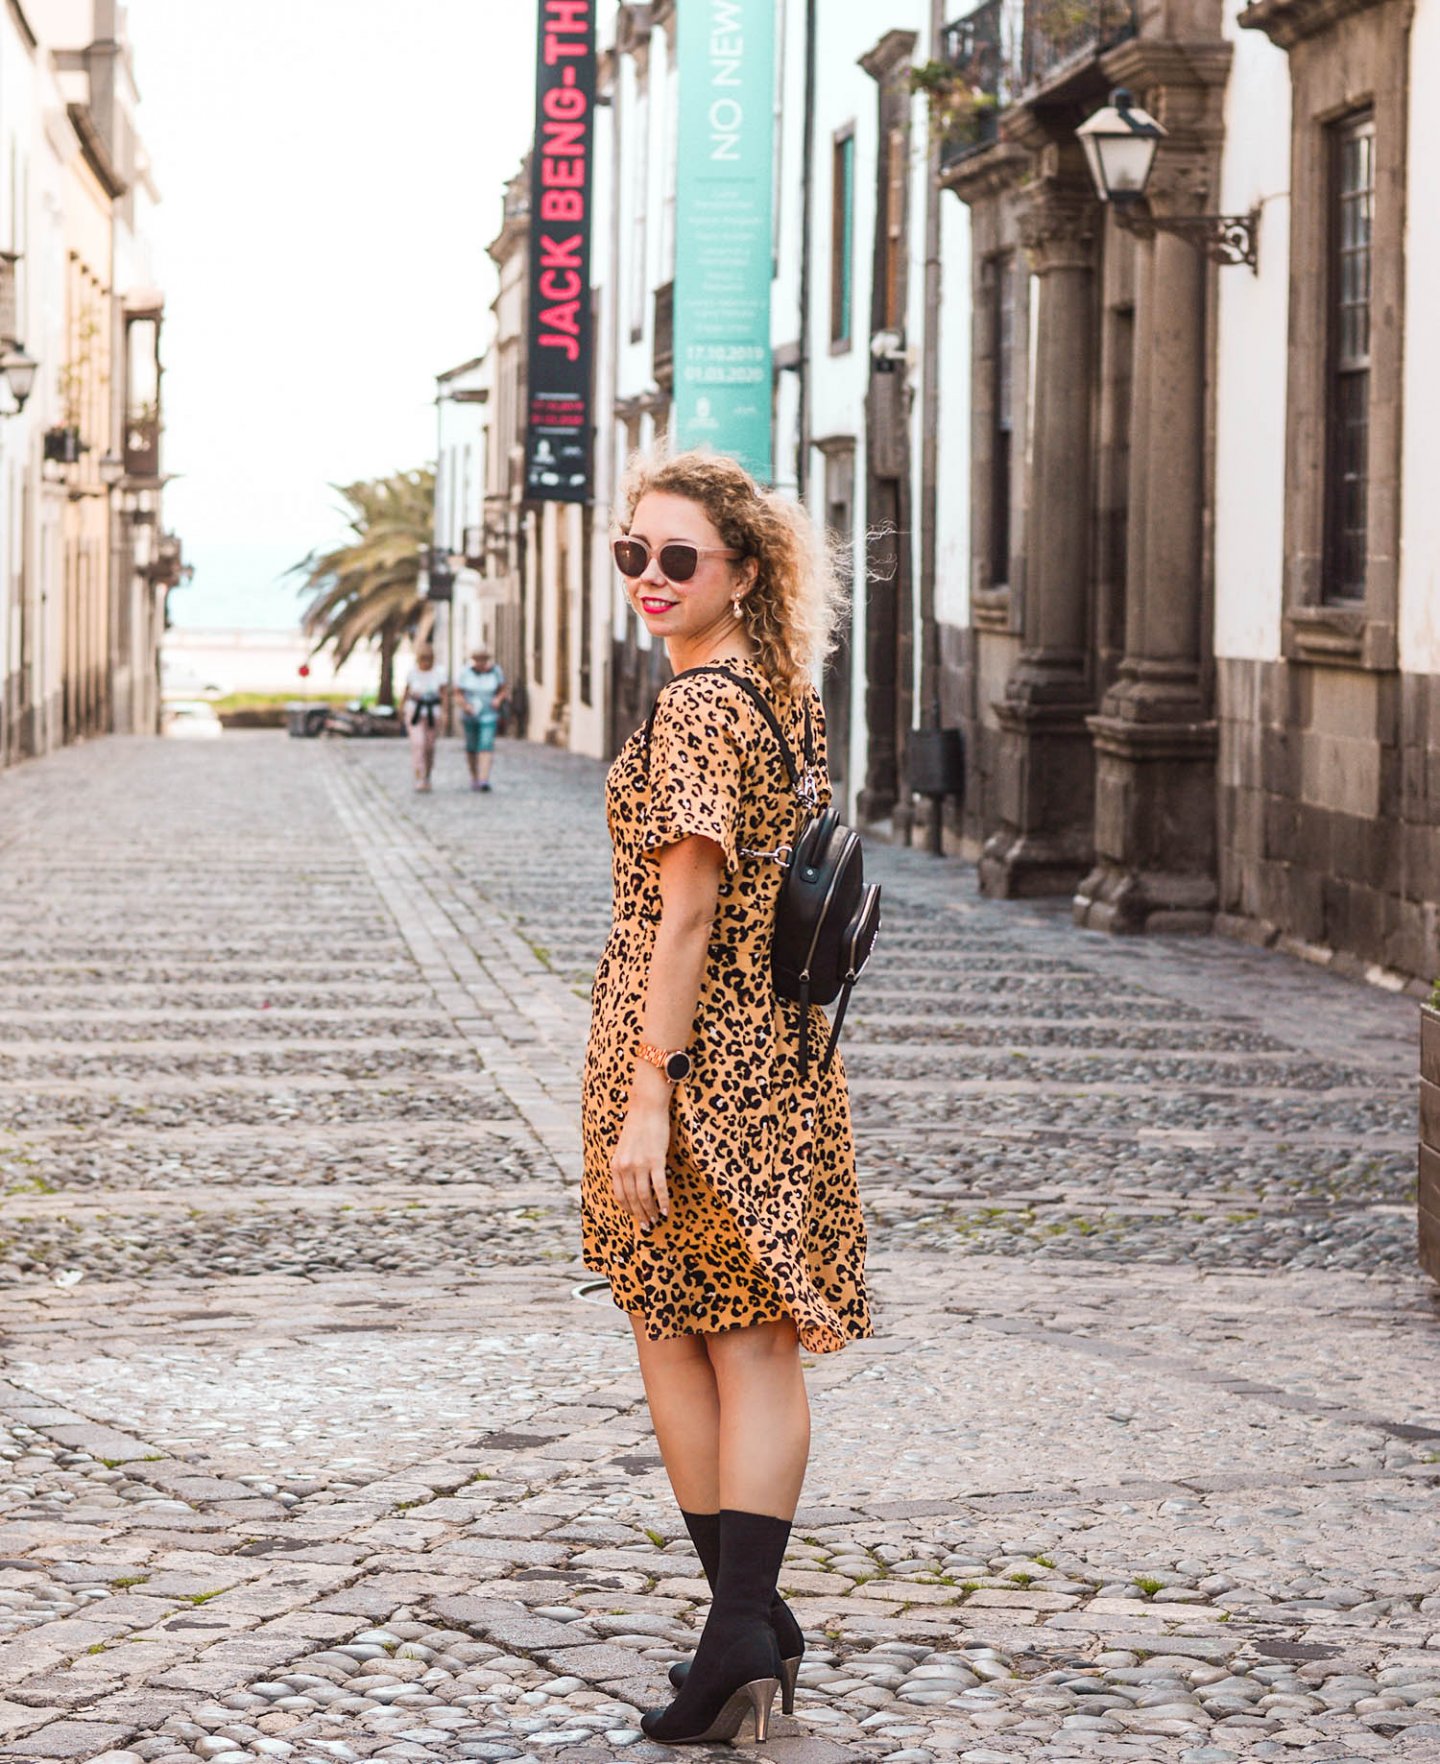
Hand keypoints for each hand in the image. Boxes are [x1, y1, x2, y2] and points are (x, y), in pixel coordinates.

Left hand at [610, 1090, 671, 1227]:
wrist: (646, 1108)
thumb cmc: (637, 1126)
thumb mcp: (624, 1148)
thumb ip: (624, 1165)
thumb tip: (630, 1184)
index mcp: (615, 1165)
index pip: (619, 1195)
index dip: (628, 1209)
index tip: (635, 1217)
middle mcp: (625, 1167)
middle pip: (632, 1199)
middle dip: (640, 1214)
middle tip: (648, 1225)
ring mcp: (640, 1164)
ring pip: (644, 1196)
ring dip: (651, 1211)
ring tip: (657, 1219)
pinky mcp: (656, 1160)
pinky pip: (659, 1187)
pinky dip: (663, 1201)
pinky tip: (666, 1209)